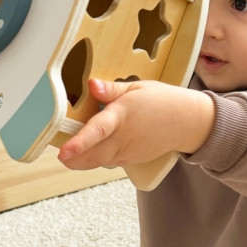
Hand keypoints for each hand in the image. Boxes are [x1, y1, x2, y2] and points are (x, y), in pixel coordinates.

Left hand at [58, 78, 214, 171]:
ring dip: (81, 160)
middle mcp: (123, 138)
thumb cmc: (163, 101)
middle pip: (92, 155)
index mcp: (122, 116)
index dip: (79, 143)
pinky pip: (108, 161)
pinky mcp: (131, 158)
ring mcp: (127, 151)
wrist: (188, 122)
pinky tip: (91, 149)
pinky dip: (96, 158)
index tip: (63, 151)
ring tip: (69, 153)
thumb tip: (91, 85)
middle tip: (59, 154)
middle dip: (73, 159)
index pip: (98, 131)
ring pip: (98, 161)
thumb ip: (111, 90)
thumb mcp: (137, 88)